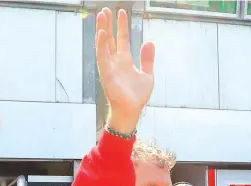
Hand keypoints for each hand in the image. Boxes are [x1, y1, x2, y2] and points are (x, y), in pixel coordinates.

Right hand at [96, 8, 154, 129]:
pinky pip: (102, 57)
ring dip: (102, 30)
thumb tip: (149, 42)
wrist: (131, 111)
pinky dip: (101, 46)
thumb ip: (147, 59)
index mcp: (125, 60)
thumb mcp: (147, 75)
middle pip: (110, 39)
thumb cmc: (137, 97)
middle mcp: (115, 62)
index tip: (121, 12)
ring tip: (101, 15)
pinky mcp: (106, 74)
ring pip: (104, 45)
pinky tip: (101, 33)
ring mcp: (109, 67)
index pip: (122, 39)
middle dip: (108, 24)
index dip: (122, 25)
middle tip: (105, 9)